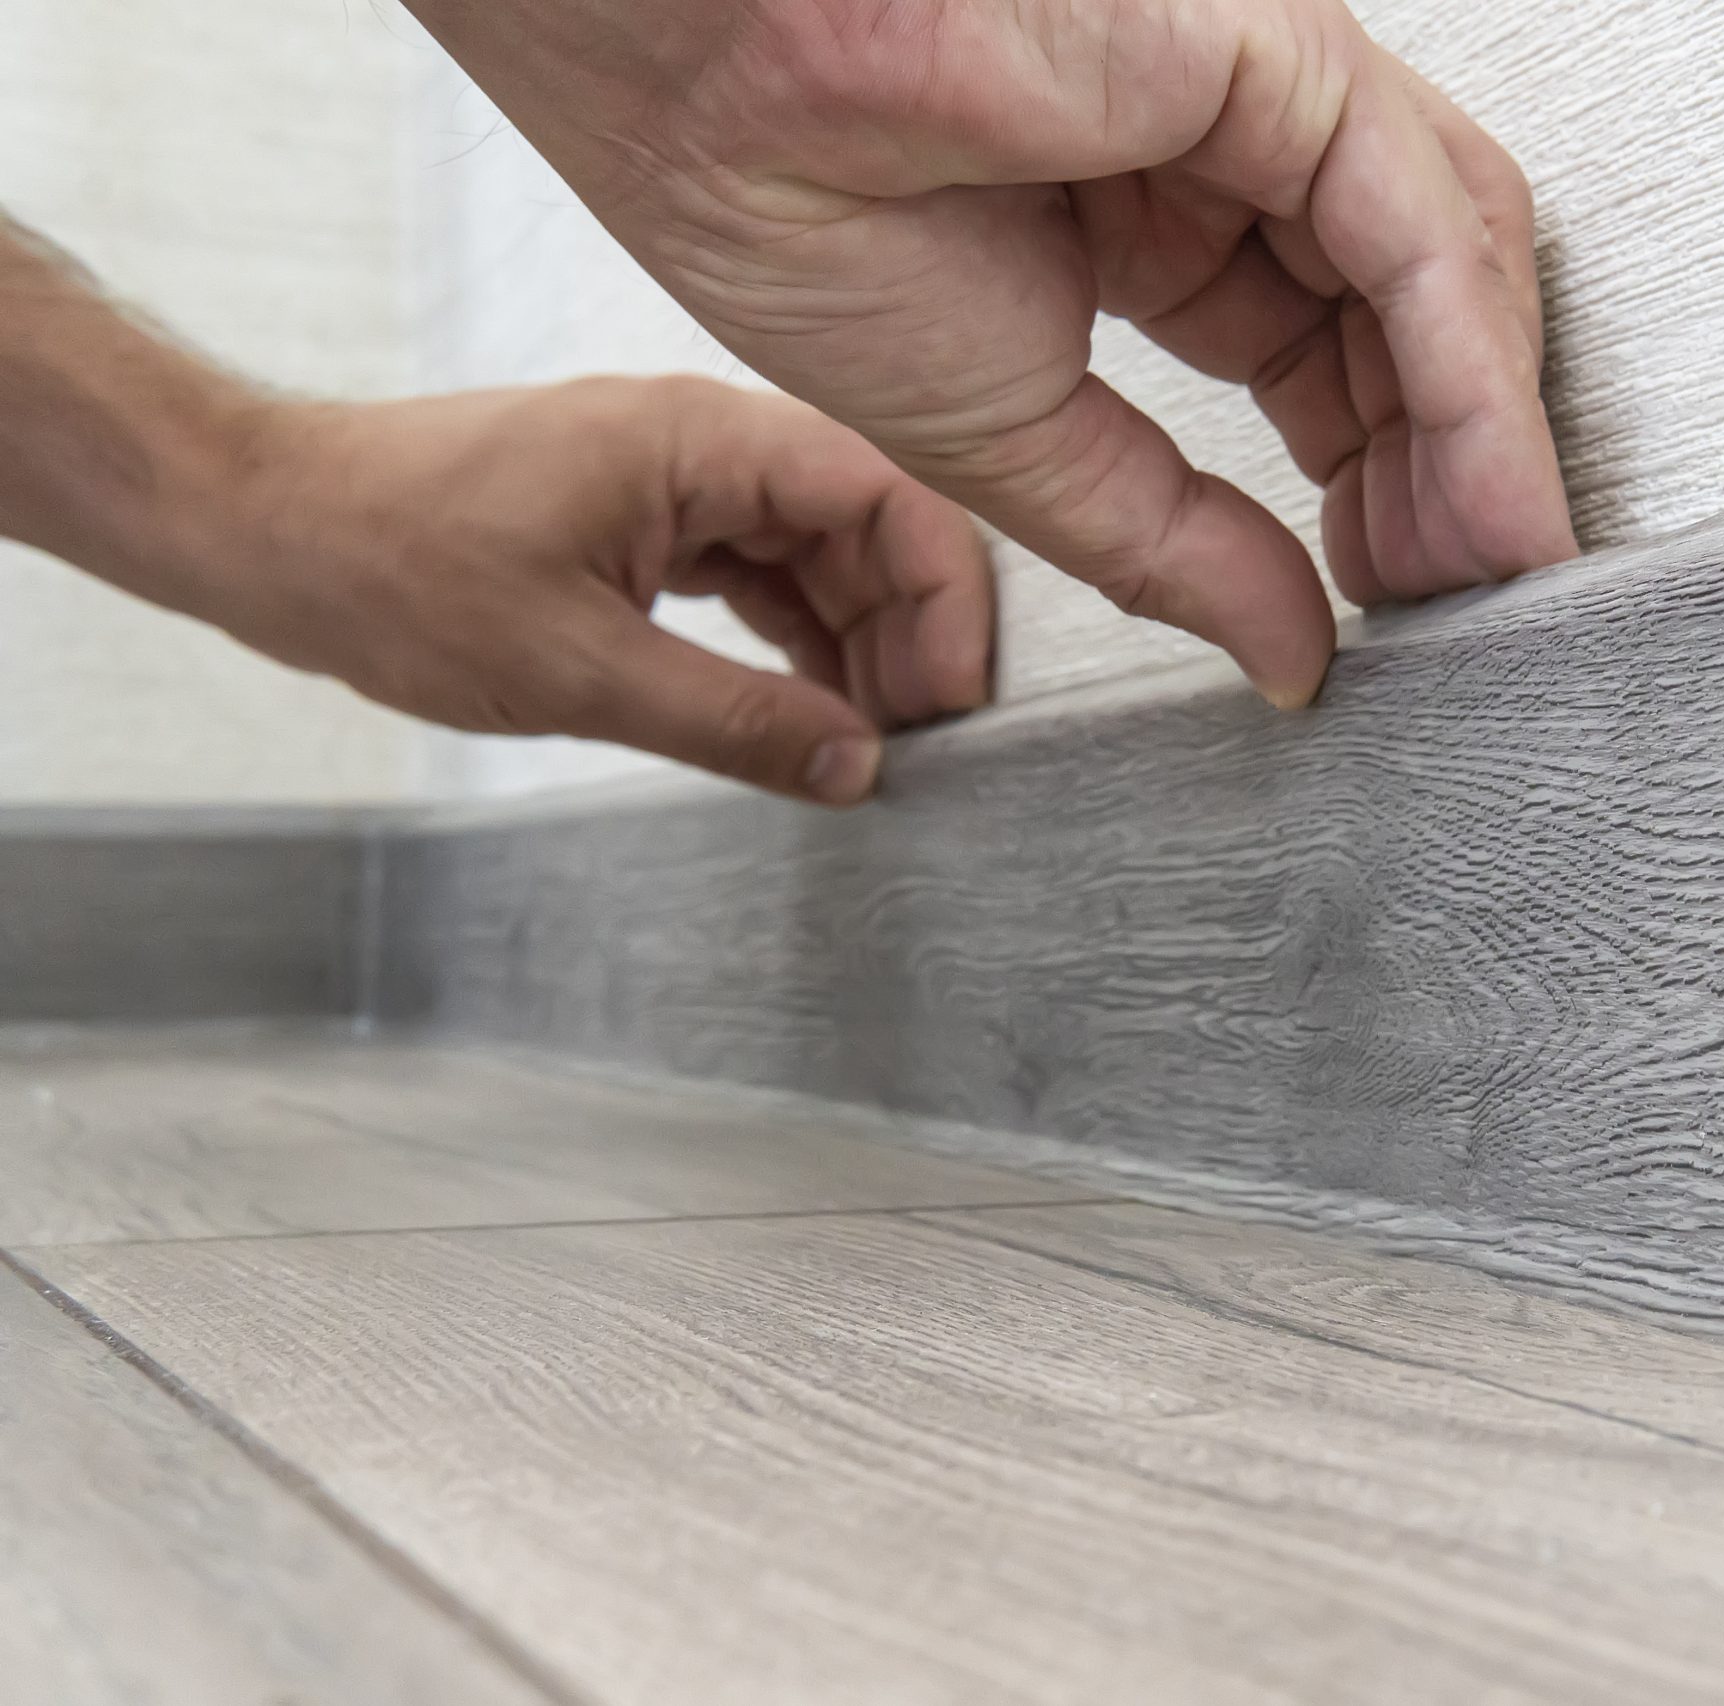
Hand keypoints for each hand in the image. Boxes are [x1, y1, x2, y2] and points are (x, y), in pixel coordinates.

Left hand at [217, 377, 992, 802]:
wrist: (269, 532)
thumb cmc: (393, 568)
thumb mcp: (577, 669)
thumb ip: (734, 721)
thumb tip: (856, 767)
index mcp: (697, 440)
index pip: (882, 494)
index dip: (941, 595)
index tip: (952, 697)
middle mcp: (699, 444)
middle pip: (863, 525)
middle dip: (906, 631)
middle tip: (915, 742)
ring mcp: (670, 481)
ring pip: (813, 555)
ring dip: (854, 644)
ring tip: (869, 741)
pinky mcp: (639, 522)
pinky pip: (755, 575)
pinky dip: (793, 642)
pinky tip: (808, 710)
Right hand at [406, 0, 1577, 706]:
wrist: (692, 92)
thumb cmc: (783, 206)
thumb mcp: (1018, 447)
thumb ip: (1173, 549)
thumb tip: (1296, 655)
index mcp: (1141, 217)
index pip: (1316, 349)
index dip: (1373, 475)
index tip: (1396, 590)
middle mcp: (1215, 149)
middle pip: (1399, 310)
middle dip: (1440, 465)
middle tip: (1460, 594)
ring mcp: (1252, 93)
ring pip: (1439, 259)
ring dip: (1476, 429)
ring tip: (1488, 562)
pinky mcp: (1273, 54)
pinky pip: (1418, 219)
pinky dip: (1467, 367)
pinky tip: (1483, 482)